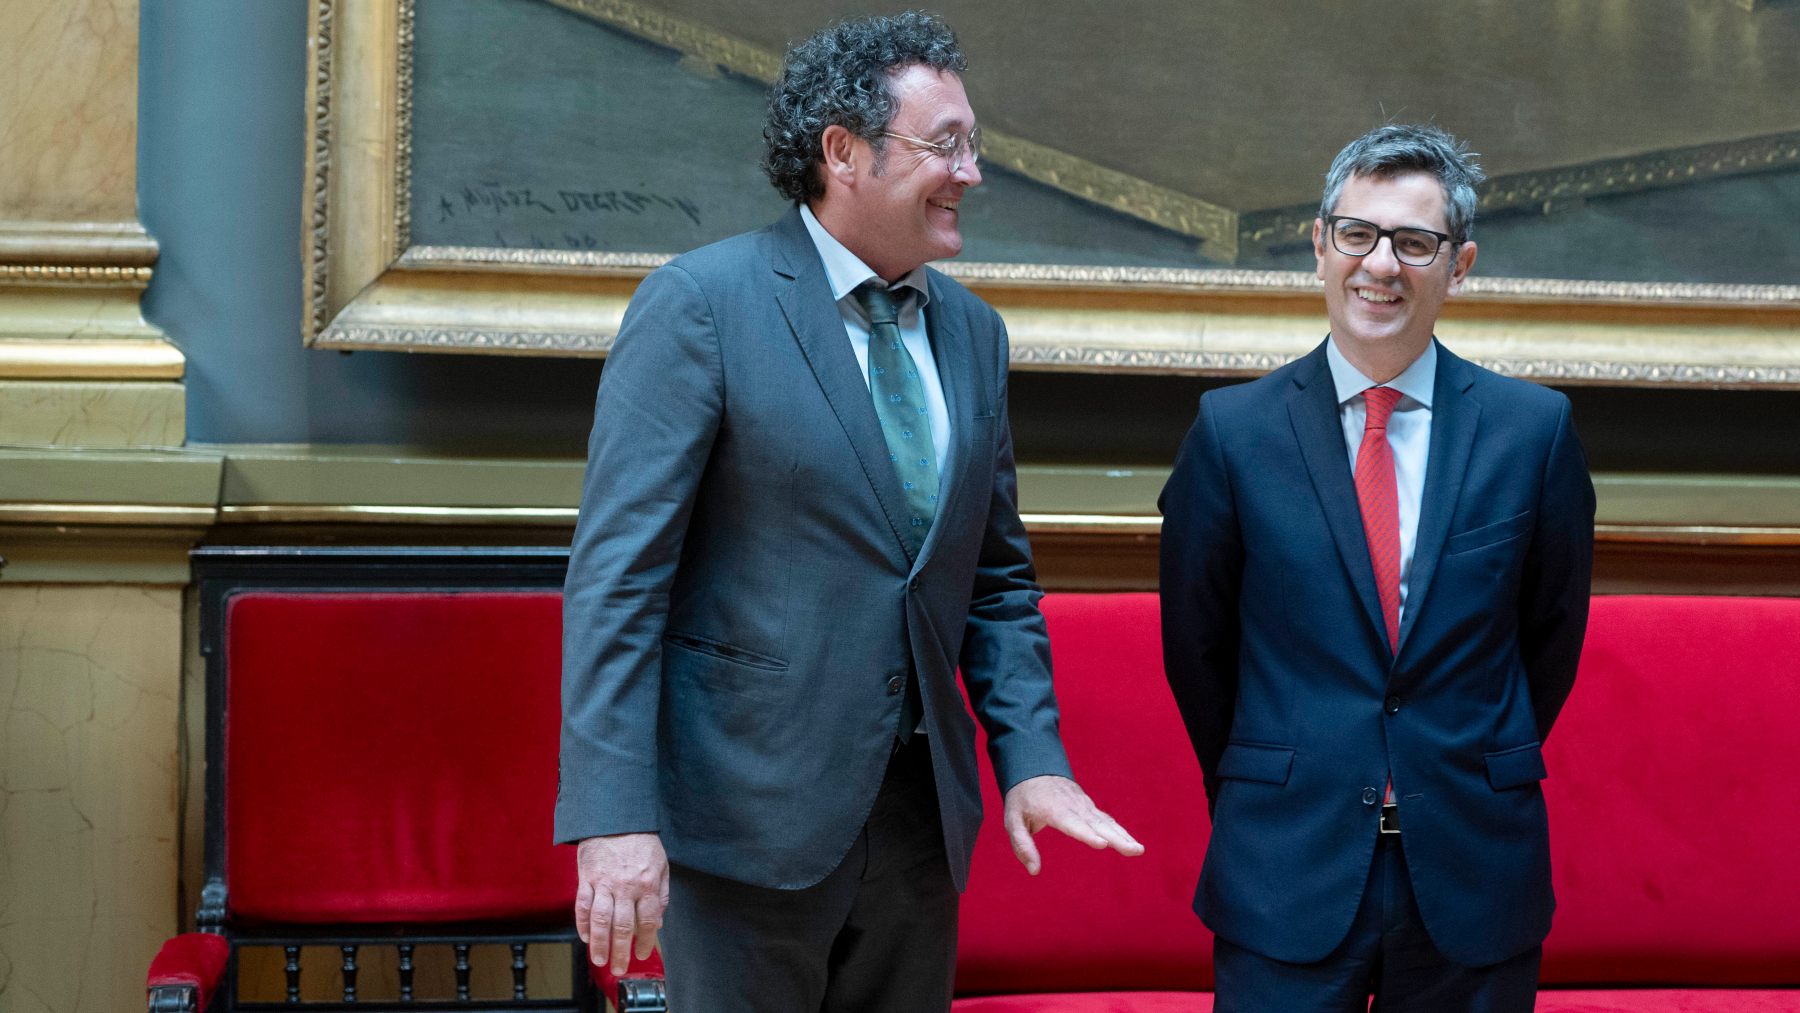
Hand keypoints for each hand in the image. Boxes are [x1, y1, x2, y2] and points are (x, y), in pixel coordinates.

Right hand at [574, 832, 668, 975]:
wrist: (615, 817)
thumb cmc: (640, 841)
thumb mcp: (661, 865)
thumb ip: (661, 894)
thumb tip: (658, 921)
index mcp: (647, 884)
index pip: (648, 921)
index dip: (646, 941)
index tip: (642, 954)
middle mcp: (626, 887)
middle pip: (623, 927)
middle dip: (620, 951)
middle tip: (619, 968)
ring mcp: (604, 883)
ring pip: (601, 920)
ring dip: (599, 944)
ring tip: (599, 960)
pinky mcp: (587, 878)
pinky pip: (583, 905)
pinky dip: (583, 924)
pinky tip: (585, 937)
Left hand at [1001, 774, 1143, 874]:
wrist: (1033, 767)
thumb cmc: (1022, 798)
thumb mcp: (1012, 820)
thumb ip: (1022, 845)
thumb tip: (1034, 871)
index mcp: (1053, 808)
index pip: (1071, 822)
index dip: (1086, 833)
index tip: (1102, 843)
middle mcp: (1073, 805)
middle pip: (1096, 823)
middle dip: (1117, 837)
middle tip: (1134, 851)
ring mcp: (1083, 804)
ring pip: (1105, 821)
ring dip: (1123, 835)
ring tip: (1139, 850)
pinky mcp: (1089, 805)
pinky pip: (1106, 819)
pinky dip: (1120, 830)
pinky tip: (1131, 843)